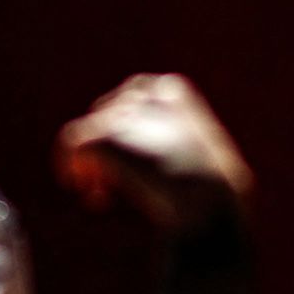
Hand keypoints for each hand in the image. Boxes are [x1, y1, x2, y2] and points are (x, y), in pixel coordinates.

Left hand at [56, 74, 253, 237]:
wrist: (208, 202)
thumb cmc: (220, 193)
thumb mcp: (214, 163)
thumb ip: (191, 156)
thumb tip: (190, 177)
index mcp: (175, 92)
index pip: (138, 93)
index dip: (131, 127)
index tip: (137, 161)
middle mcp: (145, 94)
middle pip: (108, 109)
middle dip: (110, 145)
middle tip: (117, 183)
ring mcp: (123, 114)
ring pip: (90, 131)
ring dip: (96, 163)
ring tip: (105, 195)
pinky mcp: (104, 136)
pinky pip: (72, 145)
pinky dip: (74, 170)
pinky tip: (96, 199)